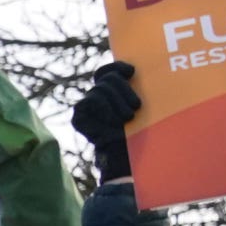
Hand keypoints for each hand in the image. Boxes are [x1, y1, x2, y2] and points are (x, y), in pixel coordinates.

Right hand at [70, 62, 138, 184]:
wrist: (130, 159)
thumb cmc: (143, 134)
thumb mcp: (147, 108)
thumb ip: (141, 90)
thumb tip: (143, 73)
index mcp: (114, 91)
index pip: (109, 70)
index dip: (118, 66)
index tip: (132, 72)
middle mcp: (98, 96)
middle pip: (107, 78)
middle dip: (123, 89)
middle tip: (136, 107)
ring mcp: (86, 105)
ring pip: (100, 89)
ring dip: (117, 103)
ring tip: (128, 119)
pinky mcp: (79, 117)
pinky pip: (90, 102)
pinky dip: (105, 111)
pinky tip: (114, 123)